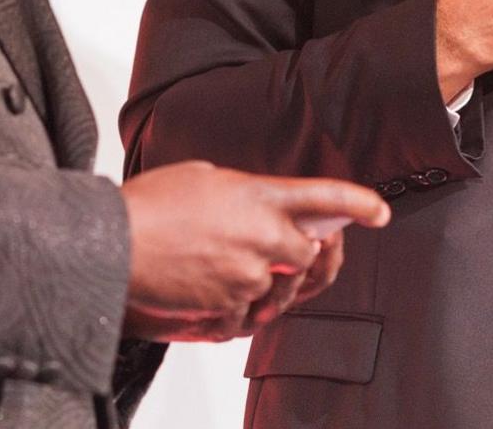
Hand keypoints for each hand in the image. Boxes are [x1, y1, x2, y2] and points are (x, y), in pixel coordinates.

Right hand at [118, 161, 388, 341]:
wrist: (114, 245)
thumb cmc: (148, 207)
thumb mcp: (202, 178)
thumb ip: (241, 193)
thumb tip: (253, 208)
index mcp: (258, 195)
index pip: (324, 196)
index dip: (358, 202)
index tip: (379, 211)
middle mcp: (262, 235)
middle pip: (305, 254)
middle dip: (291, 255)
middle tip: (264, 249)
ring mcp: (248, 274)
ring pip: (275, 288)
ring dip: (257, 281)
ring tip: (219, 265)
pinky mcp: (229, 306)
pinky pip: (246, 314)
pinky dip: (231, 306)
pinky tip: (205, 287)